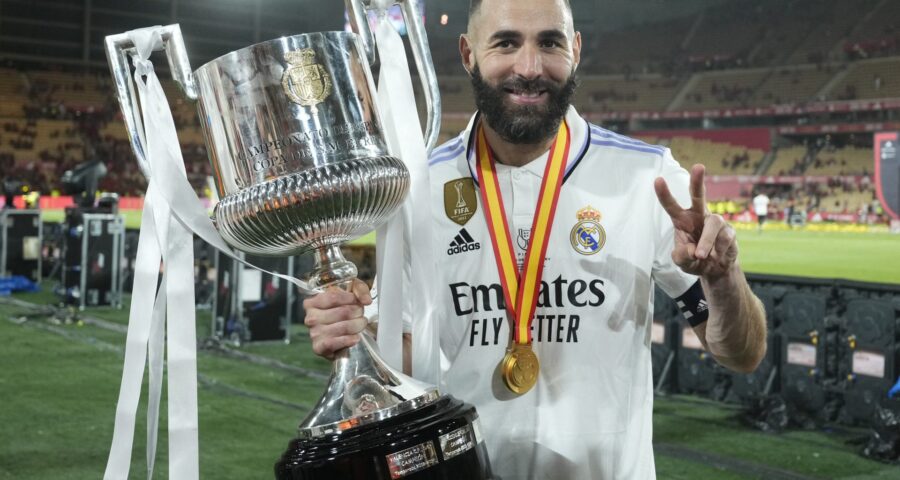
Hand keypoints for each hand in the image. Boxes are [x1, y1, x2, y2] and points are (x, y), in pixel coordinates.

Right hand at [303, 278, 372, 358]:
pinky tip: (355, 337)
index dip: (351, 298)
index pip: (334, 297)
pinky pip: (338, 342)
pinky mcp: (319, 347)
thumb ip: (359, 290)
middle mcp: (310, 318)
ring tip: (361, 324)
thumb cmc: (341, 312)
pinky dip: (350, 340)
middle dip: (358, 312)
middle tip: (361, 314)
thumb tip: (366, 300)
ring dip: (358, 325)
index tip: (358, 301)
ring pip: (344, 327)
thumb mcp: (349, 293)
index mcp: (312, 303)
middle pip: (342, 312)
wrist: (337, 338)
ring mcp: (314, 333)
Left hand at [654, 164, 737, 278]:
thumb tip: (691, 250)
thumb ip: (681, 256)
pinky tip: (717, 256)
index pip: (671, 205)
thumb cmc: (694, 259)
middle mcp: (698, 216)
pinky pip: (725, 237)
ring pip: (713, 223)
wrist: (715, 269)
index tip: (658, 180)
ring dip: (706, 241)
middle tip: (698, 167)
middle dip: (697, 181)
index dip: (664, 193)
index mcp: (682, 220)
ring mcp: (715, 222)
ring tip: (701, 256)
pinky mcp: (730, 231)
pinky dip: (719, 249)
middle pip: (699, 195)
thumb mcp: (682, 262)